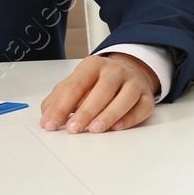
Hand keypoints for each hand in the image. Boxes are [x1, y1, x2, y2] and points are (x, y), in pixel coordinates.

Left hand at [39, 54, 159, 133]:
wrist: (129, 71)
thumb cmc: (97, 82)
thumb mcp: (75, 84)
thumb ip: (58, 99)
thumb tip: (47, 118)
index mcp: (93, 65)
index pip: (76, 84)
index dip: (62, 106)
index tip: (51, 124)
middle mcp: (115, 71)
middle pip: (103, 88)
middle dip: (86, 111)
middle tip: (73, 129)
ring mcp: (133, 82)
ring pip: (125, 96)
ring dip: (109, 114)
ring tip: (95, 129)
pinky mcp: (146, 96)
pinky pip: (142, 107)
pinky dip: (131, 118)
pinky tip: (117, 127)